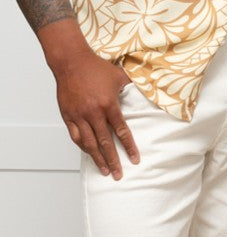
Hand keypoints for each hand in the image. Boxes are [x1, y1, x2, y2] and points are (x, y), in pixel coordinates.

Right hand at [54, 51, 138, 179]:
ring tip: (104, 170)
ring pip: (89, 143)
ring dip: (97, 158)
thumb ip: (133, 88)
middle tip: (118, 175)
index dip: (129, 147)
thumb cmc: (96, 67)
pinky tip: (89, 154)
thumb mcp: (119, 77)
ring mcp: (79, 116)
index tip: (135, 160)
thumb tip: (149, 92)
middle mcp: (93, 113)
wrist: (71, 61)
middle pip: (105, 143)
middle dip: (113, 160)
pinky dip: (83, 147)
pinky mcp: (67, 115)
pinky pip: (75, 136)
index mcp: (108, 105)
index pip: (121, 132)